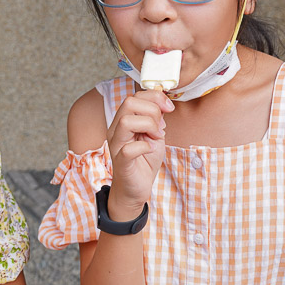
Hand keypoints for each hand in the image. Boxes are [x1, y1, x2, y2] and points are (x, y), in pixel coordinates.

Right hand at [107, 90, 173, 215]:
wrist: (137, 188)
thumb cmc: (144, 161)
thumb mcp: (155, 135)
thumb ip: (156, 119)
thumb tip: (163, 104)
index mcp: (124, 121)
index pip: (135, 96)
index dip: (155, 97)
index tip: (169, 108)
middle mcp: (116, 130)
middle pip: (129, 102)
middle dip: (152, 110)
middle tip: (161, 126)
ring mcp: (117, 145)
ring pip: (126, 121)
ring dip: (148, 126)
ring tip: (156, 137)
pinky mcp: (121, 161)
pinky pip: (129, 149)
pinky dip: (144, 146)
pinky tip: (150, 149)